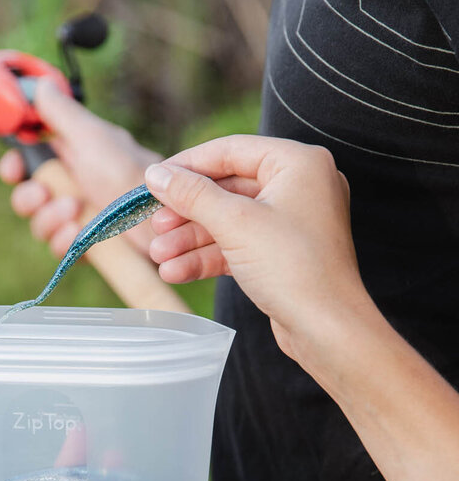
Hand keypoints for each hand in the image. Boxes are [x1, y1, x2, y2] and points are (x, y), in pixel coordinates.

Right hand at [0, 79, 157, 257]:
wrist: (164, 219)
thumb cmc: (133, 174)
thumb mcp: (94, 137)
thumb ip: (63, 114)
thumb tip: (40, 85)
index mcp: (73, 155)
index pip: (29, 159)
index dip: (14, 164)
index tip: (12, 168)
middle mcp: (74, 185)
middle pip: (27, 194)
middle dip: (29, 196)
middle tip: (43, 193)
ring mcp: (81, 217)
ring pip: (40, 223)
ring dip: (48, 218)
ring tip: (73, 211)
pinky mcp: (89, 245)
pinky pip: (60, 246)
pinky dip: (63, 240)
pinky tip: (76, 233)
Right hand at [145, 135, 370, 362]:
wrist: (327, 329)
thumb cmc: (294, 268)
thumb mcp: (235, 223)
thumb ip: (192, 194)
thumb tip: (155, 174)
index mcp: (298, 163)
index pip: (231, 151)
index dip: (187, 166)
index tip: (152, 180)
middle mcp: (299, 186)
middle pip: (227, 188)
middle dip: (187, 212)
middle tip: (154, 225)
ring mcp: (291, 221)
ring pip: (229, 220)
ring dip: (191, 239)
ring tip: (159, 256)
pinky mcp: (282, 253)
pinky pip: (238, 244)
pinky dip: (208, 257)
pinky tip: (176, 271)